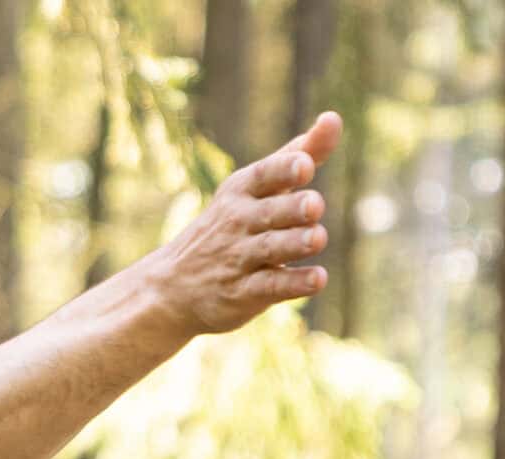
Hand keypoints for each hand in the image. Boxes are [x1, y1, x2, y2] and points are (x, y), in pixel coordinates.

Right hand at [141, 111, 344, 338]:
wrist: (171, 287)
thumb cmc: (229, 227)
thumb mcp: (254, 187)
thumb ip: (298, 154)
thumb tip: (333, 118)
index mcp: (241, 191)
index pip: (265, 175)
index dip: (286, 169)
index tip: (305, 166)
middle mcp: (238, 222)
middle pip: (271, 212)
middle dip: (293, 208)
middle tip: (315, 205)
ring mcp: (238, 259)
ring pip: (271, 248)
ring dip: (296, 243)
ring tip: (317, 238)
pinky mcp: (241, 294)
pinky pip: (270, 286)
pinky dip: (294, 284)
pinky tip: (319, 279)